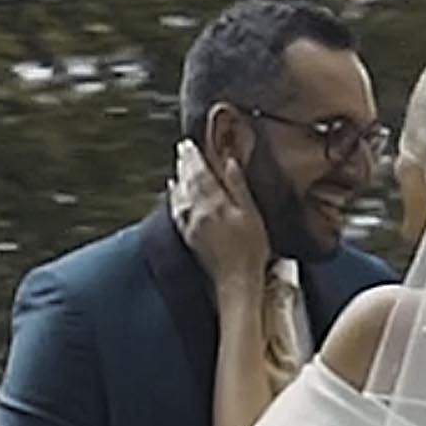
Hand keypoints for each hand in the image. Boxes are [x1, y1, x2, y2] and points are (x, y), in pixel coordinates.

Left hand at [170, 139, 268, 302]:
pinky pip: (177, 211)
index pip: (200, 174)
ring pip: (180, 195)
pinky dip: (174, 197)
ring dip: (178, 178)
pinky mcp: (189, 237)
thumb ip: (238, 187)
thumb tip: (229, 162)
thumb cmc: (251, 250)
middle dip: (184, 164)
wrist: (236, 282)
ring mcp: (191, 226)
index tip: (188, 144)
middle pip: (187, 182)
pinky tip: (173, 191)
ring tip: (178, 166)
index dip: (193, 158)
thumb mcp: (251, 214)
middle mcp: (197, 212)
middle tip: (181, 149)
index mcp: (214, 203)